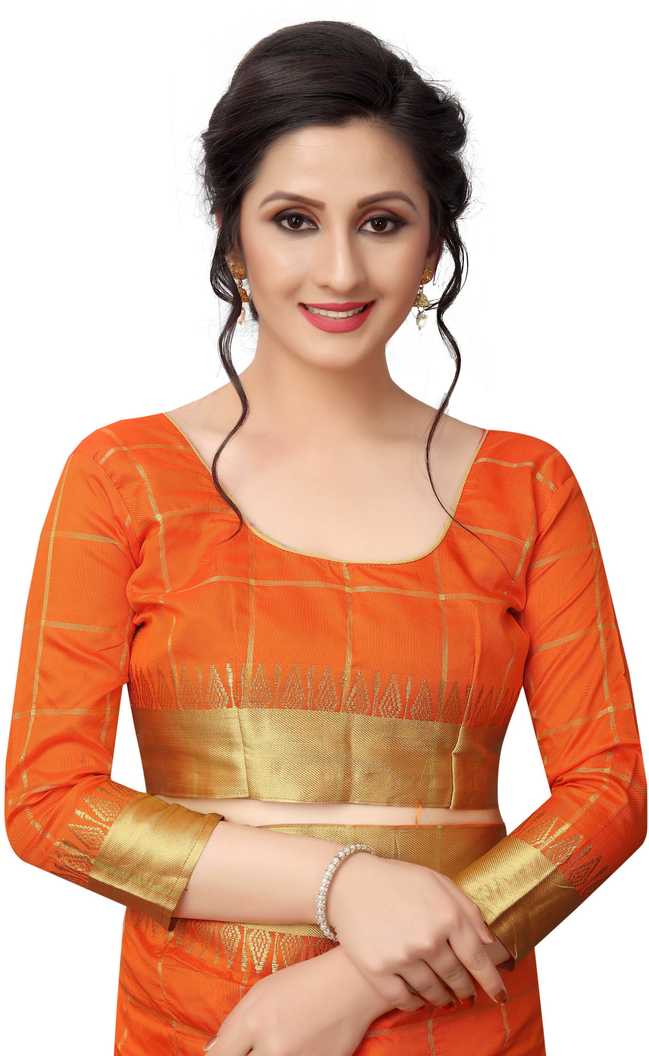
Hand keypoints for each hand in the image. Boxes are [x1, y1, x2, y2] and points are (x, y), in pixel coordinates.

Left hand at [203, 943, 385, 1054]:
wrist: (352, 986)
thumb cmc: (303, 982)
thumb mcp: (262, 991)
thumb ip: (233, 1024)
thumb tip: (212, 1052)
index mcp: (254, 1022)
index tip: (224, 1054)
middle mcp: (273, 1048)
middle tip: (255, 1048)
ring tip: (277, 1045)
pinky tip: (294, 1048)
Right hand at [327, 852, 509, 1009]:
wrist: (350, 883)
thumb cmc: (398, 880)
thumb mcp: (439, 882)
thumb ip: (468, 910)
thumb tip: (490, 941)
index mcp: (447, 916)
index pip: (478, 960)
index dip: (492, 983)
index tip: (500, 996)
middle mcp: (427, 939)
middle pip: (457, 978)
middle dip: (465, 990)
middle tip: (467, 995)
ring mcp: (402, 957)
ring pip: (433, 992)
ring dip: (443, 998)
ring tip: (446, 999)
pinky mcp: (378, 970)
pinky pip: (405, 1000)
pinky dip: (416, 1004)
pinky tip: (420, 1001)